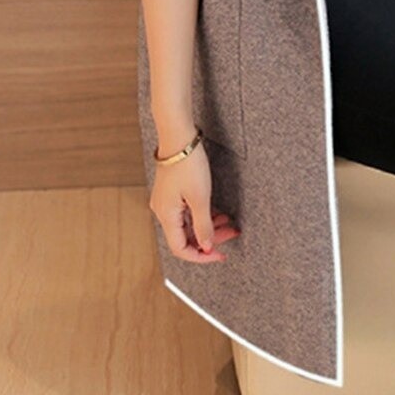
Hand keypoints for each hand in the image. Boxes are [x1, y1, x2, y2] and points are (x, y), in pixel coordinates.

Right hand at [149, 144, 240, 263]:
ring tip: (229, 222)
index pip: (181, 249)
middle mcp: (163, 211)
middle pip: (186, 237)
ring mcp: (167, 201)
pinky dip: (202, 215)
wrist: (179, 138)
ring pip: (188, 224)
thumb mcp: (200, 198)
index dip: (201, 256)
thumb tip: (206, 246)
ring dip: (208, 226)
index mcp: (166, 216)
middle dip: (209, 238)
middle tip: (231, 233)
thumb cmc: (188, 165)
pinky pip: (187, 212)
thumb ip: (204, 225)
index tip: (220, 254)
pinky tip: (217, 212)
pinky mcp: (172, 192)